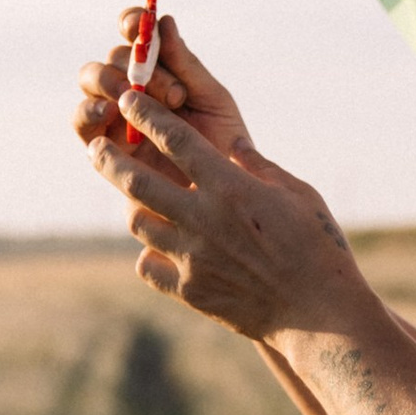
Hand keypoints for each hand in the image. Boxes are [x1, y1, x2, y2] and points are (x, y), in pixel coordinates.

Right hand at [72, 9, 252, 171]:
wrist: (224, 195)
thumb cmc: (223, 144)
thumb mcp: (212, 100)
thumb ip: (187, 65)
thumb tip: (164, 22)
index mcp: (161, 68)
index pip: (136, 34)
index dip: (132, 22)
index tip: (139, 24)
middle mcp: (133, 86)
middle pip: (112, 56)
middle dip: (132, 63)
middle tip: (171, 92)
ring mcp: (114, 114)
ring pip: (90, 80)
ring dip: (108, 81)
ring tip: (132, 97)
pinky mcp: (102, 147)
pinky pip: (82, 122)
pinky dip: (89, 111)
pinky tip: (108, 114)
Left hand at [89, 88, 358, 340]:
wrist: (319, 315)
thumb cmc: (318, 248)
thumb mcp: (298, 194)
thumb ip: (259, 166)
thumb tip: (232, 144)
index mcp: (231, 187)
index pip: (175, 139)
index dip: (146, 115)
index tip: (128, 98)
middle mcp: (203, 219)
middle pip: (137, 181)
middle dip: (110, 158)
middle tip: (97, 147)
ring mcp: (192, 257)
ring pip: (137, 222)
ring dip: (133, 205)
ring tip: (134, 198)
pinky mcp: (189, 291)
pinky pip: (148, 265)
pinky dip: (150, 253)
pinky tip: (160, 248)